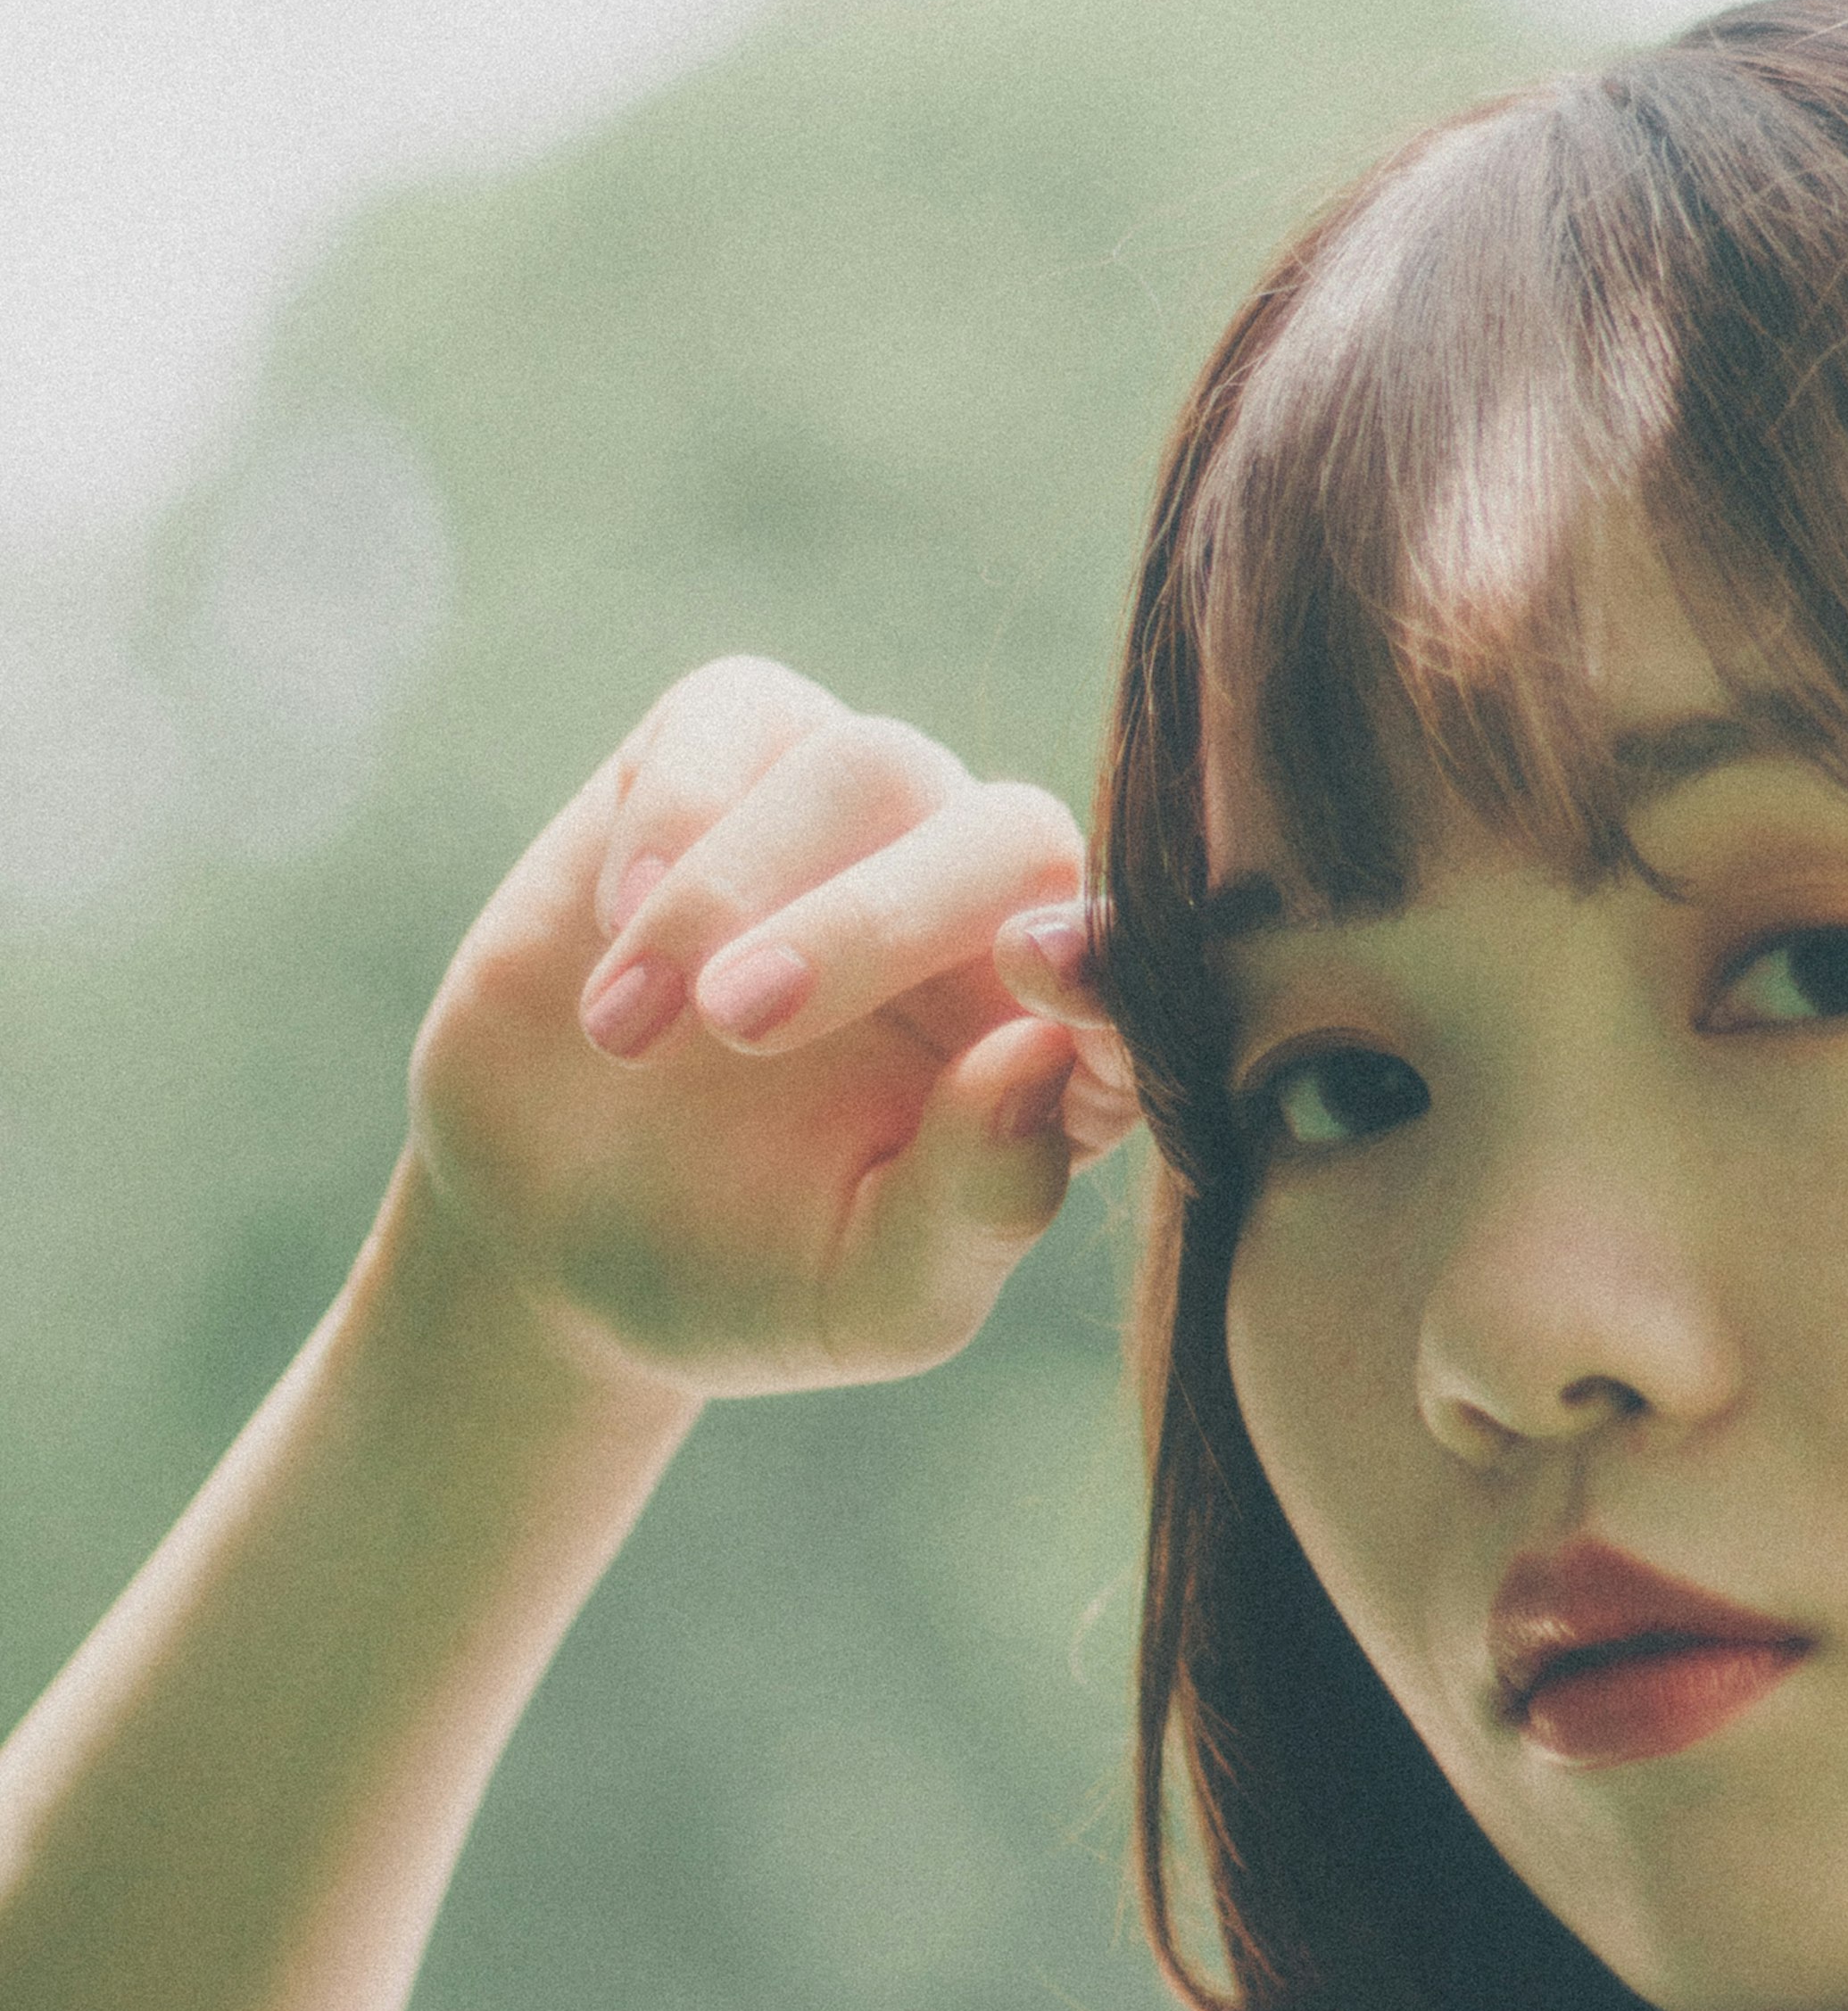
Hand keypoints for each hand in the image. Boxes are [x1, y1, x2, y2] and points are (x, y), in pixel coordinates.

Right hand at [405, 658, 1141, 1399]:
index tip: (1034, 968)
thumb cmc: (749, 1271)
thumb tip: (1039, 1062)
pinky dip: (678, 807)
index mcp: (1058, 1039)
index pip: (1134, 965)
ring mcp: (865, 817)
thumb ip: (978, 1205)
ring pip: (866, 764)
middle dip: (873, 922)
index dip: (1105, 958)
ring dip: (739, 887)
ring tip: (629, 1031)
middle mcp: (984, 906)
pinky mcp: (734, 751)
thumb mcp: (869, 1299)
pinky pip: (743, 711)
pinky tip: (614, 921)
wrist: (550, 1233)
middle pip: (1003, 837)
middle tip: (740, 1025)